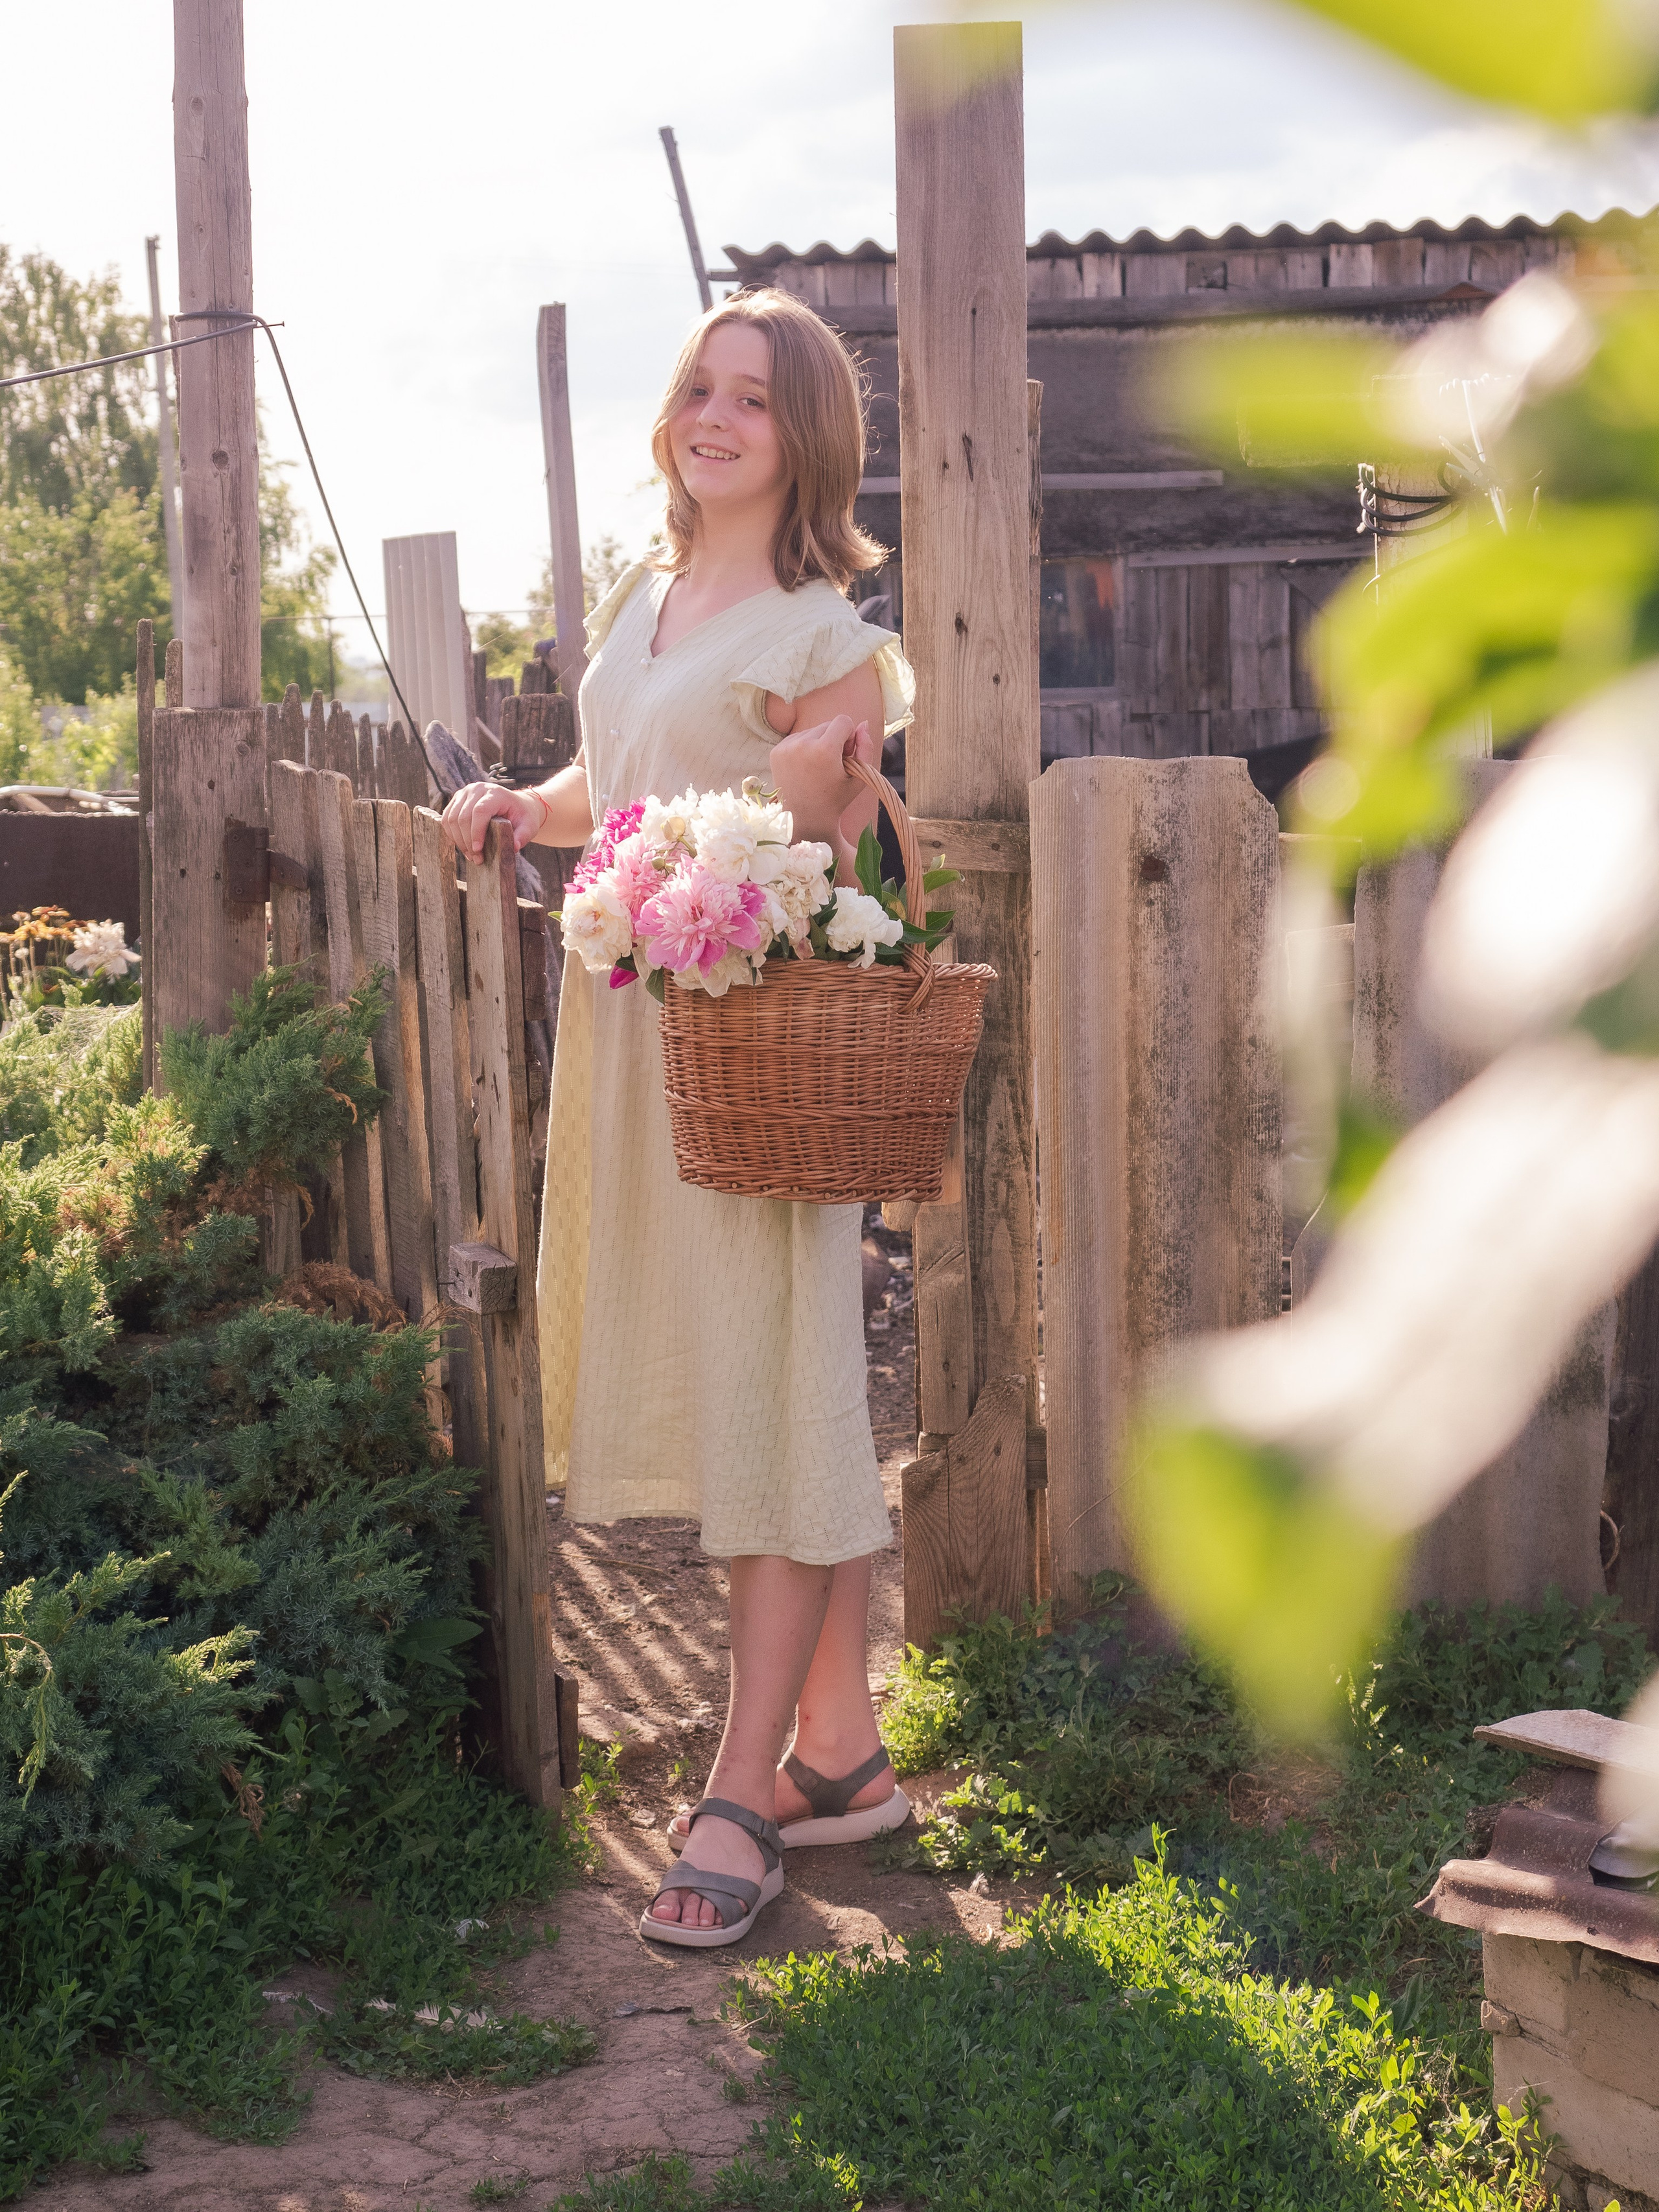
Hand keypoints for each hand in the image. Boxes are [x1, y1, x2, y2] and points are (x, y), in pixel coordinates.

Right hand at [440, 781, 547, 860]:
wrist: (515, 804)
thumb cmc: (522, 815)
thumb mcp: (529, 826)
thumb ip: (523, 836)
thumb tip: (514, 847)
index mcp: (495, 793)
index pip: (480, 811)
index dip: (476, 832)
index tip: (478, 850)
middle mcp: (477, 789)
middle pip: (463, 816)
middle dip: (467, 841)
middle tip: (476, 859)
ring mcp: (464, 793)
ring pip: (451, 818)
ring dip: (458, 840)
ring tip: (471, 855)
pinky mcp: (457, 800)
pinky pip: (447, 819)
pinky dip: (452, 834)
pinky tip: (463, 845)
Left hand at [768, 715, 878, 848]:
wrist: (804, 819)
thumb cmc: (836, 799)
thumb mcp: (859, 777)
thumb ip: (866, 748)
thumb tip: (863, 723)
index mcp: (824, 750)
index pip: (843, 721)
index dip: (849, 737)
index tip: (845, 755)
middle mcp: (803, 744)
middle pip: (827, 724)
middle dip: (834, 740)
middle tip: (832, 765)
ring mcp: (786, 747)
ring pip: (812, 731)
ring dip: (818, 743)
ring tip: (818, 768)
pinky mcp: (776, 751)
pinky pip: (797, 738)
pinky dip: (804, 748)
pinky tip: (805, 768)